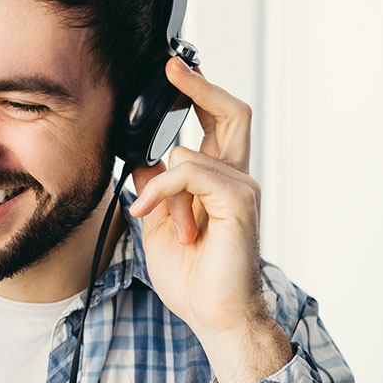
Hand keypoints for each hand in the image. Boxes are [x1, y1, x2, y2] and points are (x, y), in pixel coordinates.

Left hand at [129, 58, 290, 382]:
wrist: (216, 315)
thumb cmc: (195, 279)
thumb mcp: (158, 225)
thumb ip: (154, 189)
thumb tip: (142, 161)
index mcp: (219, 181)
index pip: (218, 121)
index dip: (199, 92)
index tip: (172, 71)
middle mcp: (236, 179)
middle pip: (232, 111)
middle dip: (200, 85)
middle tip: (171, 68)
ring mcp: (240, 189)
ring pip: (193, 150)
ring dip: (161, 183)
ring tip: (150, 216)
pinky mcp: (238, 204)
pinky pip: (192, 173)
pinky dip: (164, 190)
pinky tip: (148, 213)